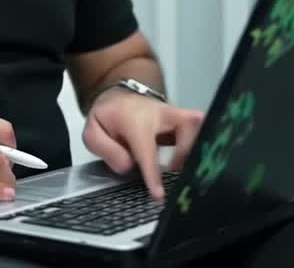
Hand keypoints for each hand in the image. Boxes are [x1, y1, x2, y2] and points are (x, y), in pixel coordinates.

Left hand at [83, 89, 204, 200]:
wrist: (119, 97)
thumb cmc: (108, 118)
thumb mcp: (93, 133)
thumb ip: (106, 150)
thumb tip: (129, 166)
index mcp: (135, 120)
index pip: (147, 148)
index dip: (153, 173)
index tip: (159, 195)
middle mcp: (160, 113)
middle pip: (187, 125)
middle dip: (187, 152)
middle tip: (176, 175)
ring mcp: (175, 114)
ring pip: (198, 124)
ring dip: (197, 149)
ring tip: (185, 171)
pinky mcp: (184, 118)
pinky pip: (201, 128)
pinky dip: (200, 145)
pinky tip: (193, 163)